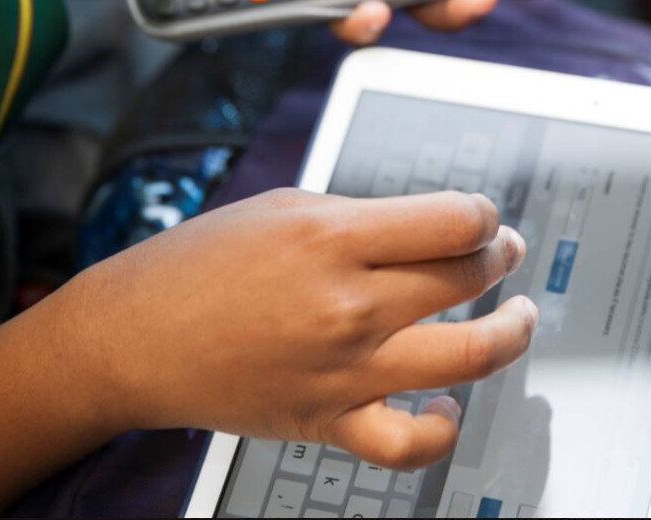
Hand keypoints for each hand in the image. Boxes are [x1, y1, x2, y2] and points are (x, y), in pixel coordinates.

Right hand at [71, 188, 535, 469]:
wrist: (133, 337)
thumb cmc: (199, 264)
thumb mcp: (282, 208)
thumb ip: (362, 215)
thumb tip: (431, 225)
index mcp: (332, 237)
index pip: (455, 221)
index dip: (484, 215)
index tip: (483, 217)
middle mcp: (346, 302)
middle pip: (466, 276)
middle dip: (499, 256)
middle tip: (501, 251)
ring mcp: (342, 368)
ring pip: (466, 355)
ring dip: (509, 333)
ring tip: (517, 317)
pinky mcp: (328, 419)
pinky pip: (407, 442)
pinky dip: (442, 428)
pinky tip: (449, 402)